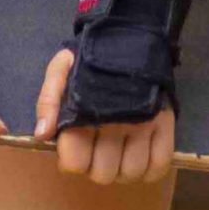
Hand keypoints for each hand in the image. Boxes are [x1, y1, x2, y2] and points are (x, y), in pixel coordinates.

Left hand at [35, 47, 174, 183]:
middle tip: (95, 149)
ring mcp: (144, 127)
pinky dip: (147, 171)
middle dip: (94, 166)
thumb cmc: (92, 59)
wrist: (131, 36)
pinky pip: (158, 167)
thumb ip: (47, 101)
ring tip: (116, 152)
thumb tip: (42, 135)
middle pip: (102, 174)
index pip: (75, 162)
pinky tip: (137, 157)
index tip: (73, 148)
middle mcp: (116, 124)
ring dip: (120, 169)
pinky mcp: (166, 127)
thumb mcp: (60, 70)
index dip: (70, 160)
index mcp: (86, 111)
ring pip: (130, 174)